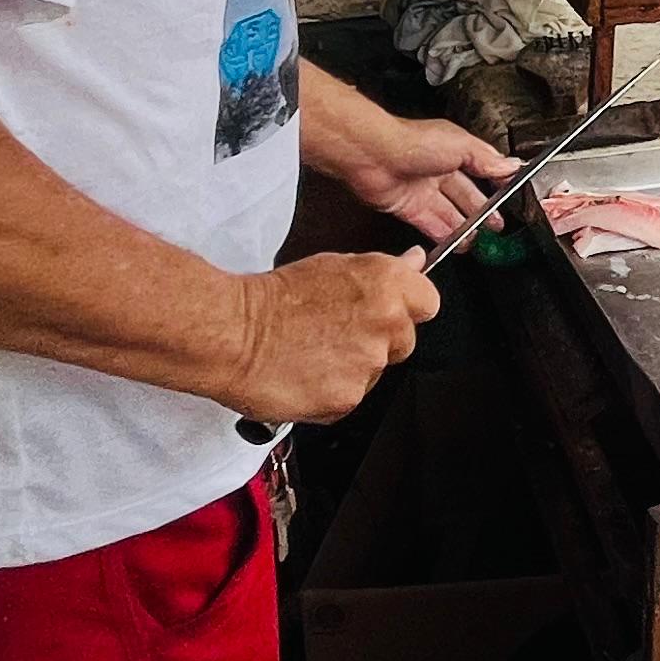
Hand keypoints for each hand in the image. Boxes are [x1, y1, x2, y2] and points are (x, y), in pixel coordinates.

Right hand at [225, 248, 439, 422]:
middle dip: (378, 341)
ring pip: (375, 373)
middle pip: (404, 341)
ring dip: (352, 368)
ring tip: (312, 354)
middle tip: (338, 333)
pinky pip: (350, 399)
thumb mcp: (333, 266)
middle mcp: (386, 322)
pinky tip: (305, 375)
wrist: (231, 334)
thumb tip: (413, 261)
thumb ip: (383, 271)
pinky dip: (331, 393)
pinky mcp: (348, 399)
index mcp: (387, 284)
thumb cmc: (272, 298)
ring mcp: (369, 364)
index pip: (428, 302)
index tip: (391, 311)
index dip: (408, 308)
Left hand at [328, 109, 519, 242]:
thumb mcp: (461, 145)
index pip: (481, 168)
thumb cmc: (412, 142)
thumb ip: (487, 159)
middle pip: (465, 195)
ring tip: (478, 240)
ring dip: (463, 228)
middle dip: (482, 211)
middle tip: (495, 225)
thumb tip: (510, 165)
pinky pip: (429, 225)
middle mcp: (438, 170)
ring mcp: (423, 190)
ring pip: (449, 213)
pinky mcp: (408, 207)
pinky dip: (442, 235)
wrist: (373, 155)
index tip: (510, 195)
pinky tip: (453, 243)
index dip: (496, 182)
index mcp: (454, 150)